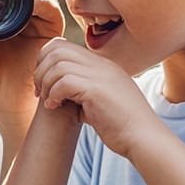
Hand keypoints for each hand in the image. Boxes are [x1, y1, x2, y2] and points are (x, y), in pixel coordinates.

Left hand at [34, 37, 157, 158]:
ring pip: (58, 64)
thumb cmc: (122, 126)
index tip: (44, 83)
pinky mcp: (97, 90)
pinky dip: (53, 94)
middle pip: (57, 49)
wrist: (144, 139)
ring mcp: (100, 74)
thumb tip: (60, 90)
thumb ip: (84, 90)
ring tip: (48, 100)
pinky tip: (54, 107)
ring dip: (46, 83)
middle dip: (41, 69)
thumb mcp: (103, 100)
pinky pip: (64, 81)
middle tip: (40, 91)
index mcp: (103, 65)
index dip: (46, 61)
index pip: (64, 46)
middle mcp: (101, 64)